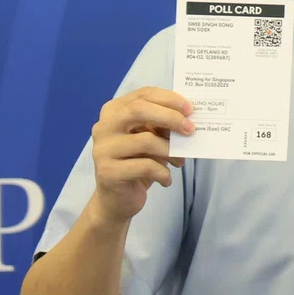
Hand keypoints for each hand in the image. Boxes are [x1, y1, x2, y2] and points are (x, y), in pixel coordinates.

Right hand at [89, 87, 192, 220]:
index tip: (190, 109)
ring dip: (170, 151)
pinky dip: (163, 173)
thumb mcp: (150, 139)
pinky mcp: (108, 172)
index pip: (143, 95)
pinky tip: (166, 179)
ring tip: (179, 161)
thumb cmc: (137, 162)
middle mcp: (104, 127)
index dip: (169, 99)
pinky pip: (146, 166)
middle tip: (190, 129)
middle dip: (170, 117)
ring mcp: (103, 149)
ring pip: (146, 141)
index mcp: (113, 112)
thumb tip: (189, 119)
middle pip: (139, 110)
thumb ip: (162, 126)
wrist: (117, 199)